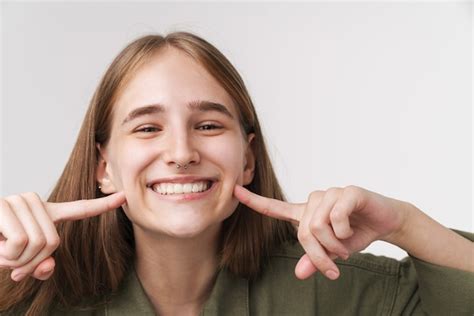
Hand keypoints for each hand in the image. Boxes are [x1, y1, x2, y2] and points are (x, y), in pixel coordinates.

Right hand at [0, 191, 125, 281]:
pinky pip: (19, 243)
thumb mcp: (17, 261)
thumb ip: (37, 265)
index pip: (78, 209)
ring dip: (13, 260)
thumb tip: (48, 267)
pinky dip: (4, 255)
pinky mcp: (3, 207)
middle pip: (52, 242)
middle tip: (10, 261)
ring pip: (36, 244)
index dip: (102, 206)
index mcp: (44, 214)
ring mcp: (19, 201)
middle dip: (29, 261)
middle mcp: (35, 203)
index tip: (125, 197)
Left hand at [234, 184, 407, 280]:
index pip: (276, 207)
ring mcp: (331, 194)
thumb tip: (299, 274)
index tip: (234, 191)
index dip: (254, 201)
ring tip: (345, 245)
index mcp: (307, 213)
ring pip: (318, 225)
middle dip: (319, 254)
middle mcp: (315, 200)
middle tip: (334, 263)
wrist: (386, 222)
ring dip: (334, 244)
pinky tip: (352, 230)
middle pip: (304, 231)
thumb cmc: (356, 233)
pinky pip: (336, 217)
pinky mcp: (348, 191)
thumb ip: (315, 260)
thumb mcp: (333, 251)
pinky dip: (344, 232)